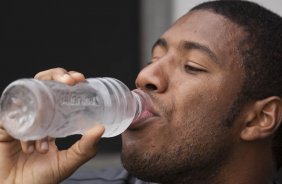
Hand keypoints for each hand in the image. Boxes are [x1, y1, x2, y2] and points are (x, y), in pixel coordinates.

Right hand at [0, 68, 104, 183]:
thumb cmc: (40, 179)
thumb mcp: (68, 161)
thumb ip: (86, 148)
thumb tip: (101, 128)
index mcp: (52, 119)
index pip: (59, 91)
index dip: (68, 81)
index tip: (81, 79)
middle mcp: (35, 114)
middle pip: (43, 83)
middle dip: (57, 76)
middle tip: (71, 81)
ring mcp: (19, 117)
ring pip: (27, 94)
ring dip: (42, 103)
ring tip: (51, 128)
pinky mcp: (3, 125)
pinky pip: (11, 116)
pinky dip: (24, 130)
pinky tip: (31, 146)